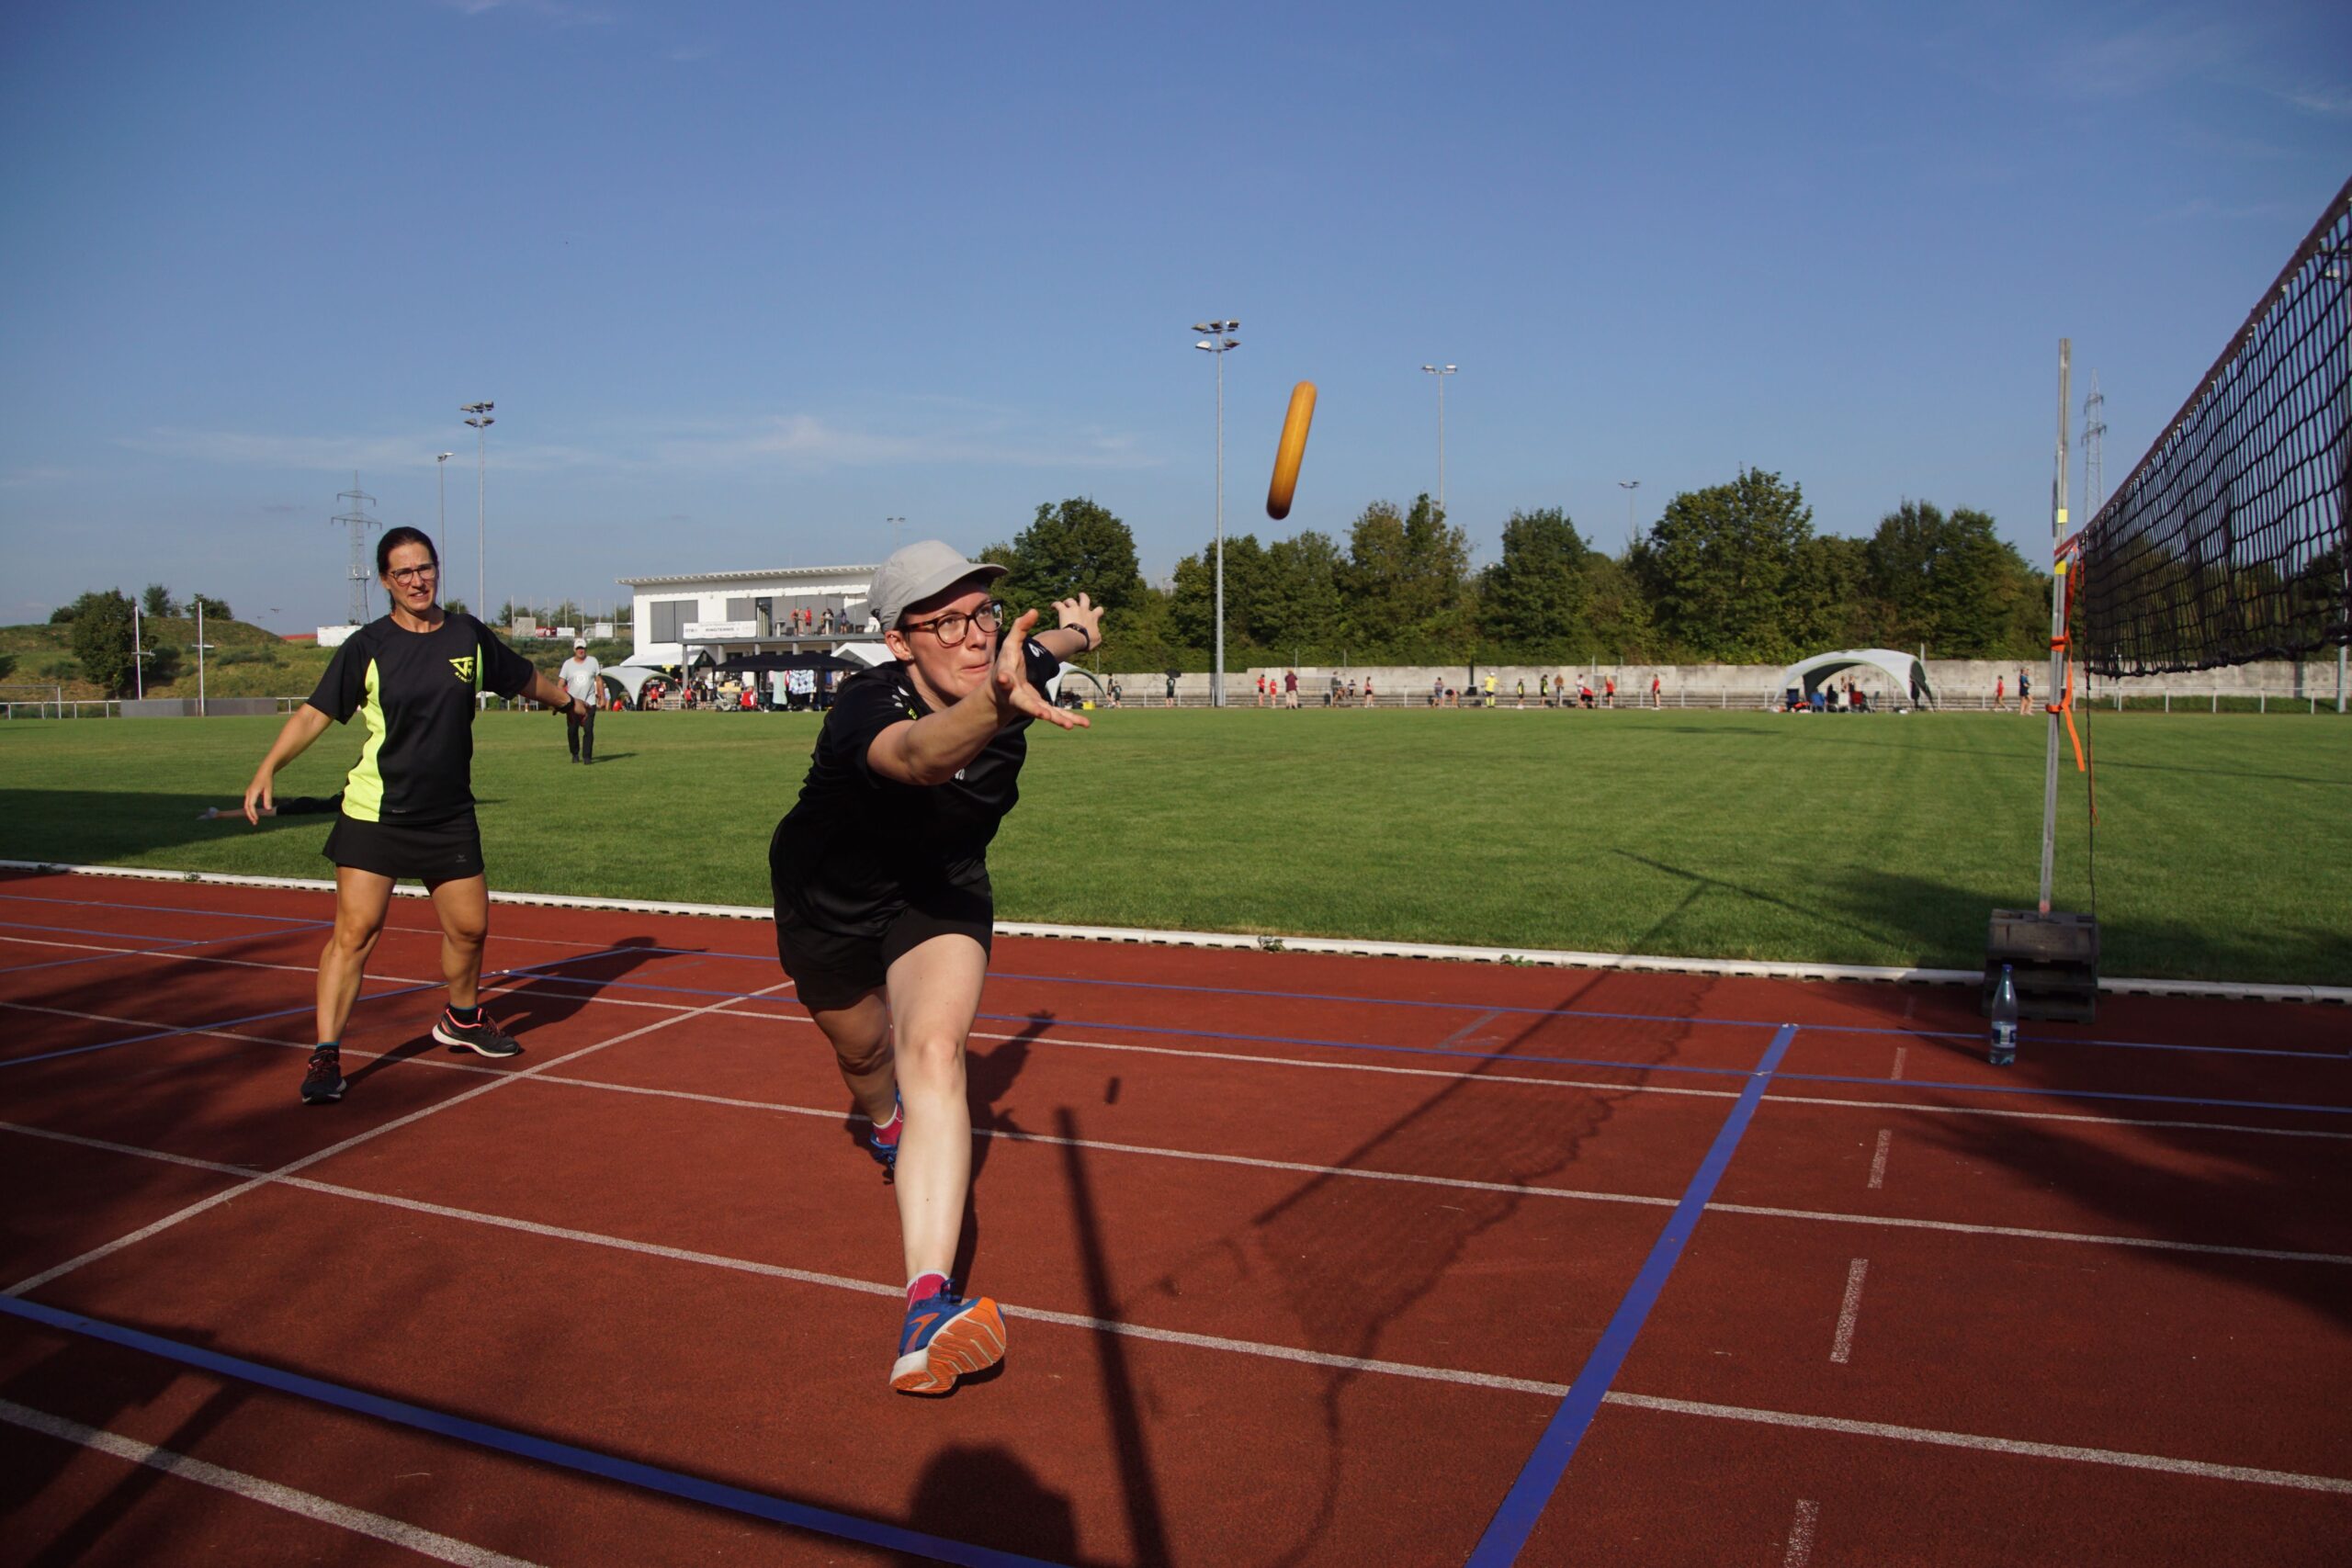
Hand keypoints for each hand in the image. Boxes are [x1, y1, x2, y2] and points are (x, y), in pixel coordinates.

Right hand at [242, 770, 272, 824]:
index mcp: (252, 792)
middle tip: (255, 823)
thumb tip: (268, 809)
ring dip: (250, 813)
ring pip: (247, 805)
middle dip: (250, 815)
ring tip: (255, 820)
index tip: (257, 820)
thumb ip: (268, 799)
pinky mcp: (250, 793)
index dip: (253, 814)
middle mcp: (248, 793)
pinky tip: (254, 813)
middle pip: (247, 807)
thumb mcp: (269, 789)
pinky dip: (250, 809)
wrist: (264, 771)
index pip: (251, 806)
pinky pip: (248, 803)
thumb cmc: (267, 780)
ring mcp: (248, 793)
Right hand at [994, 609, 1088, 731]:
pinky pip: (1058, 715)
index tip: (1005, 679)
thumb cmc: (1007, 665)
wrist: (1003, 691)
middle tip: (1044, 716)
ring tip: (1071, 725)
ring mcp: (1031, 707)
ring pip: (1046, 714)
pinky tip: (1085, 723)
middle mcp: (1018, 697)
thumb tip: (1034, 610)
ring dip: (1059, 719)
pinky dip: (1071, 719)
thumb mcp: (1011, 645)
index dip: (1005, 679)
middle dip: (1036, 710)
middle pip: (1027, 705)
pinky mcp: (1043, 710)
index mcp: (1007, 680)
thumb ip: (1020, 628)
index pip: (1005, 679)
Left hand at [1052, 592, 1104, 651]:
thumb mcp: (1097, 639)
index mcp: (1093, 617)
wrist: (1076, 638)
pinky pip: (1058, 604)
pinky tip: (1052, 606)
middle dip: (1083, 596)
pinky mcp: (1064, 611)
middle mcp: (1084, 610)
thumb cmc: (1087, 640)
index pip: (1099, 610)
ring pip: (1071, 600)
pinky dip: (1055, 604)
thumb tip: (1096, 634)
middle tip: (1081, 595)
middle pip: (1085, 599)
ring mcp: (1074, 609)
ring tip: (1065, 603)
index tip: (1096, 612)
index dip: (1098, 610)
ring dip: (1068, 601)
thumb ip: (1097, 635)